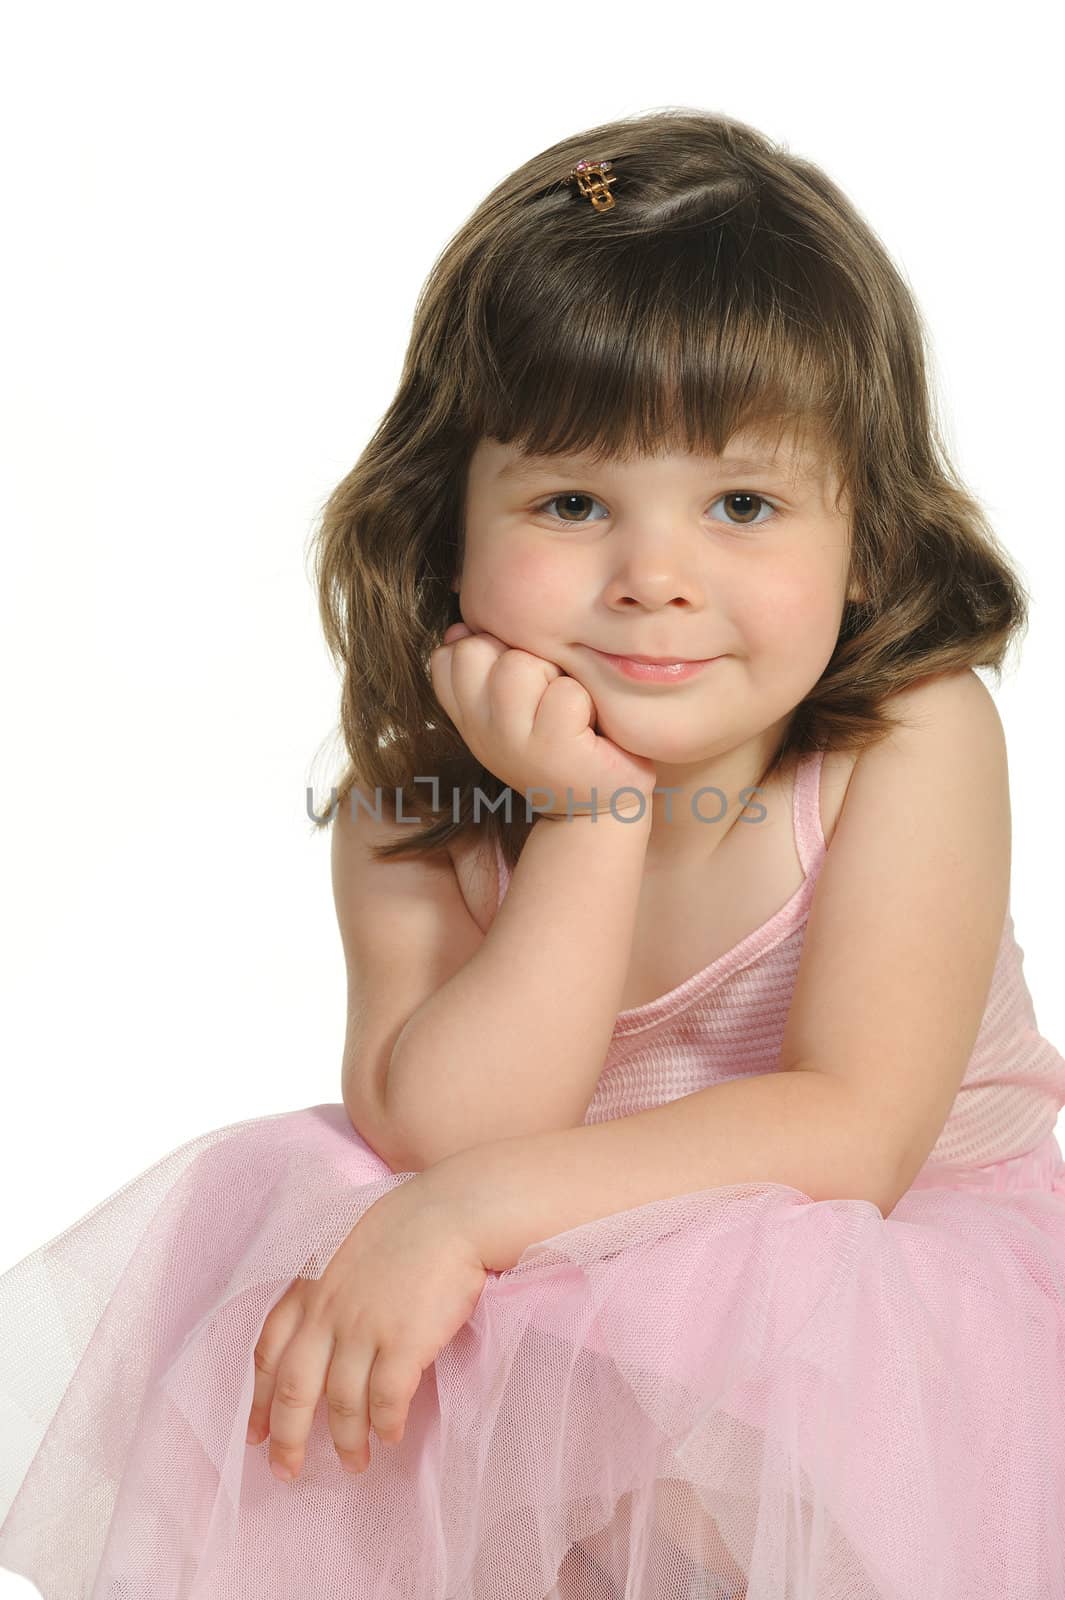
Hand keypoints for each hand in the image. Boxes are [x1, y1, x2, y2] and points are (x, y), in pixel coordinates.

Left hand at [246, 1170, 488, 1480]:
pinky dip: (386, 1424)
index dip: (260, 1399)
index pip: (269, 1352)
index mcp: (312, 1287)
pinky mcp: (404, 1341)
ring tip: (354, 1463)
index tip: (256, 1433)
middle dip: (288, 1438)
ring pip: (342, 1403)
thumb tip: (326, 1328)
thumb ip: (328, 1286)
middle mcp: (329, 1311)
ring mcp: (365, 1327)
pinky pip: (387, 1400)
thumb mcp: (348, 1246)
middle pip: (294, 1389)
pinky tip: (391, 1436)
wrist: (454, 1211)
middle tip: (288, 1471)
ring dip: (346, 1440)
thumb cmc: (409, 1223)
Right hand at [430, 623, 657, 817]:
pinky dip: (585, 701)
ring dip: (553, 676)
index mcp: (468, 715)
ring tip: (565, 708)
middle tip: (544, 695)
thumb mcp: (512, 701)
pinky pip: (566, 692)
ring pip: (520, 666)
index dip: (487, 653)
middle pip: (476, 650)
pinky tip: (585, 727)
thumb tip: (459, 629)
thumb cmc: (560, 738)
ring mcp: (512, 743)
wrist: (598, 803)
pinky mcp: (553, 750)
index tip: (516, 686)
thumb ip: (484, 663)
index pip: (447, 657)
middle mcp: (480, 731)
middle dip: (519, 657)